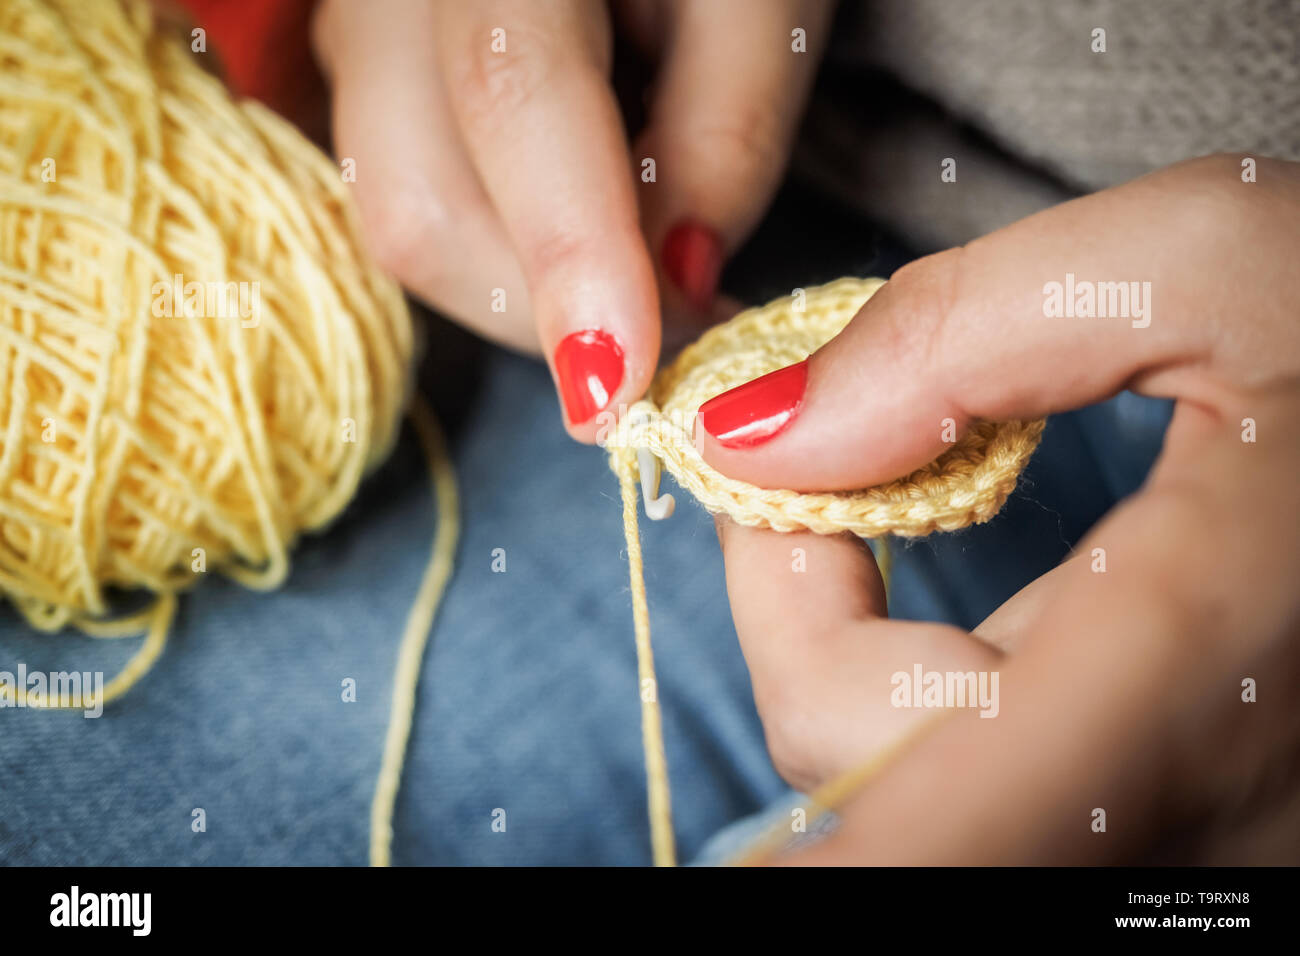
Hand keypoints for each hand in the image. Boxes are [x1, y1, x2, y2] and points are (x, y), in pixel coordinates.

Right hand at [312, 0, 832, 440]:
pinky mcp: (365, 84)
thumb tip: (678, 291)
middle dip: (549, 310)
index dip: (568, 260)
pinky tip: (580, 236)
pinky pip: (411, 209)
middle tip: (677, 330)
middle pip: (424, 204)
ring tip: (635, 273)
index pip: (511, 97)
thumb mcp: (765, 3)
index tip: (624, 395)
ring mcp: (357, 36)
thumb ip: (727, 138)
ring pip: (405, 226)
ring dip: (528, 293)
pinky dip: (503, 259)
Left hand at [698, 154, 1299, 862]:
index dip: (797, 750)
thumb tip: (755, 440)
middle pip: (888, 802)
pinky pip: (1020, 788)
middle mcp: (1210, 810)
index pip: (923, 839)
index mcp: (1199, 673)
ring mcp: (1221, 836)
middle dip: (803, 627)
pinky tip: (1010, 588)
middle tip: (809, 477)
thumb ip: (952, 340)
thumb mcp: (1204, 265)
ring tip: (913, 503)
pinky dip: (953, 692)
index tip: (751, 530)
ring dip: (873, 658)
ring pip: (948, 805)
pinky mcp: (1211, 816)